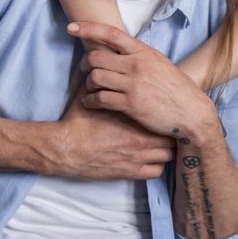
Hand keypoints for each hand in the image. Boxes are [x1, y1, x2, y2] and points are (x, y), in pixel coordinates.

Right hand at [51, 83, 174, 179]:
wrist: (65, 148)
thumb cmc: (77, 122)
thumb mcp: (90, 96)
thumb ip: (102, 82)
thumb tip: (104, 66)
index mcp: (133, 118)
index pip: (163, 115)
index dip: (164, 114)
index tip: (161, 111)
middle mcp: (140, 139)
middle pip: (172, 136)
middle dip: (169, 131)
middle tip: (163, 127)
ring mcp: (137, 158)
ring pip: (169, 155)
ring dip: (166, 149)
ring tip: (159, 144)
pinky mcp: (130, 172)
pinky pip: (157, 171)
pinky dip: (157, 165)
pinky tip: (149, 159)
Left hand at [71, 21, 217, 138]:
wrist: (192, 114)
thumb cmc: (176, 89)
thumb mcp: (160, 64)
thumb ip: (139, 56)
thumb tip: (120, 50)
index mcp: (144, 52)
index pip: (111, 34)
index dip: (88, 28)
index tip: (71, 27)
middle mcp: (137, 65)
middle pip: (96, 57)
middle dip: (84, 64)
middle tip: (83, 71)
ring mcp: (133, 85)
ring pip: (95, 77)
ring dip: (87, 84)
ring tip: (90, 89)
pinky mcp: (130, 104)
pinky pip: (100, 98)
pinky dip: (89, 101)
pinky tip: (89, 103)